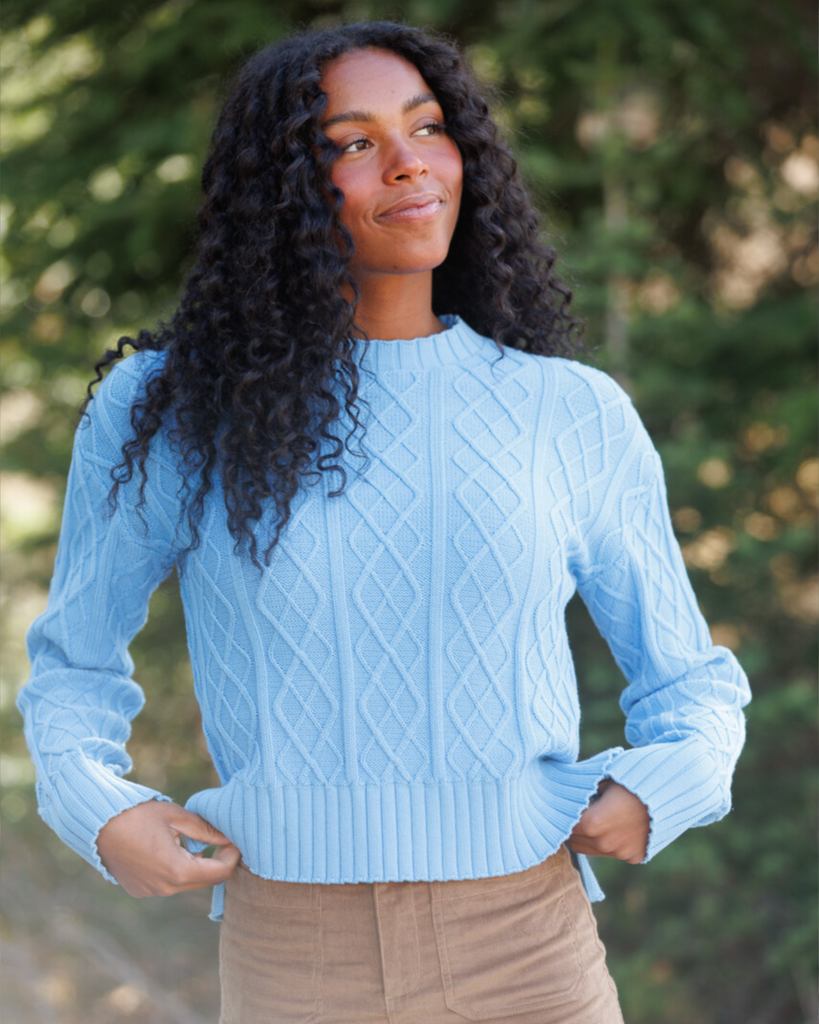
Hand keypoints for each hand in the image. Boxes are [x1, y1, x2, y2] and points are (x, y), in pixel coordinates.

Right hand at [96, 800, 241, 897]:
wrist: (97, 824)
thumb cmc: (138, 815)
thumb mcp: (177, 816)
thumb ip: (206, 830)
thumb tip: (229, 838)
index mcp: (177, 871)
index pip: (220, 873)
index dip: (232, 856)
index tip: (234, 839)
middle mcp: (165, 888)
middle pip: (205, 880)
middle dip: (216, 861)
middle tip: (220, 838)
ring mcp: (150, 891)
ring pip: (186, 882)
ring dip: (195, 864)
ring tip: (191, 839)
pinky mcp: (139, 890)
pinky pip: (167, 883)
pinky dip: (176, 869)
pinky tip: (170, 847)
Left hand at [568, 779, 649, 864]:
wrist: (672, 792)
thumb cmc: (634, 778)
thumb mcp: (604, 778)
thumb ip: (584, 789)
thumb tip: (570, 789)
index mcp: (592, 823)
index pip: (564, 825)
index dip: (562, 814)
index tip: (564, 804)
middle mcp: (604, 843)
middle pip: (575, 841)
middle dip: (573, 827)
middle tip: (577, 811)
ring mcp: (621, 853)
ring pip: (592, 848)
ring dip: (590, 836)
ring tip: (599, 817)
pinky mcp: (634, 857)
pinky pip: (613, 851)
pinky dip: (611, 841)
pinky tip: (619, 824)